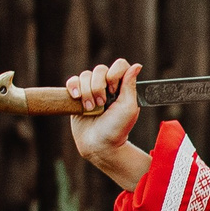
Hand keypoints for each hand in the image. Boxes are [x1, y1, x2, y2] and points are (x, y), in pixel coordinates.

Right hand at [67, 60, 150, 190]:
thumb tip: (137, 66)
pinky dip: (73, 87)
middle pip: (100, 69)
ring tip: (91, 108)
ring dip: (87, 92)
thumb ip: (130, 85)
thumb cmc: (117, 128)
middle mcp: (106, 86)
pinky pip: (72, 81)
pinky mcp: (77, 96)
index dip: (115, 73)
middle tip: (102, 104)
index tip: (113, 90)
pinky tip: (76, 97)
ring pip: (85, 75)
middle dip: (99, 86)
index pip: (119, 65)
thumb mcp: (128, 107)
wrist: (99, 144)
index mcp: (122, 87)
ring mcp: (91, 90)